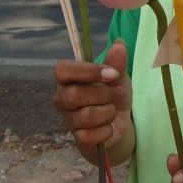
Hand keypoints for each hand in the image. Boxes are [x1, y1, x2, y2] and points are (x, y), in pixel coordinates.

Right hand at [53, 40, 131, 155]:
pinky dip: (107, 130)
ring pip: (86, 116)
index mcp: (68, 77)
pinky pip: (91, 135)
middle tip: (110, 95)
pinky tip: (108, 126)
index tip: (112, 74)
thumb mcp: (118, 76)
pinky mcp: (78, 137)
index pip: (63, 70)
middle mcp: (62, 97)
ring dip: (107, 113)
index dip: (87, 71)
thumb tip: (119, 44)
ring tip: (110, 110)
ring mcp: (68, 118)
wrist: (120, 120)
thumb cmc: (113, 93)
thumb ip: (116, 62)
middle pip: (74, 95)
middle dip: (101, 94)